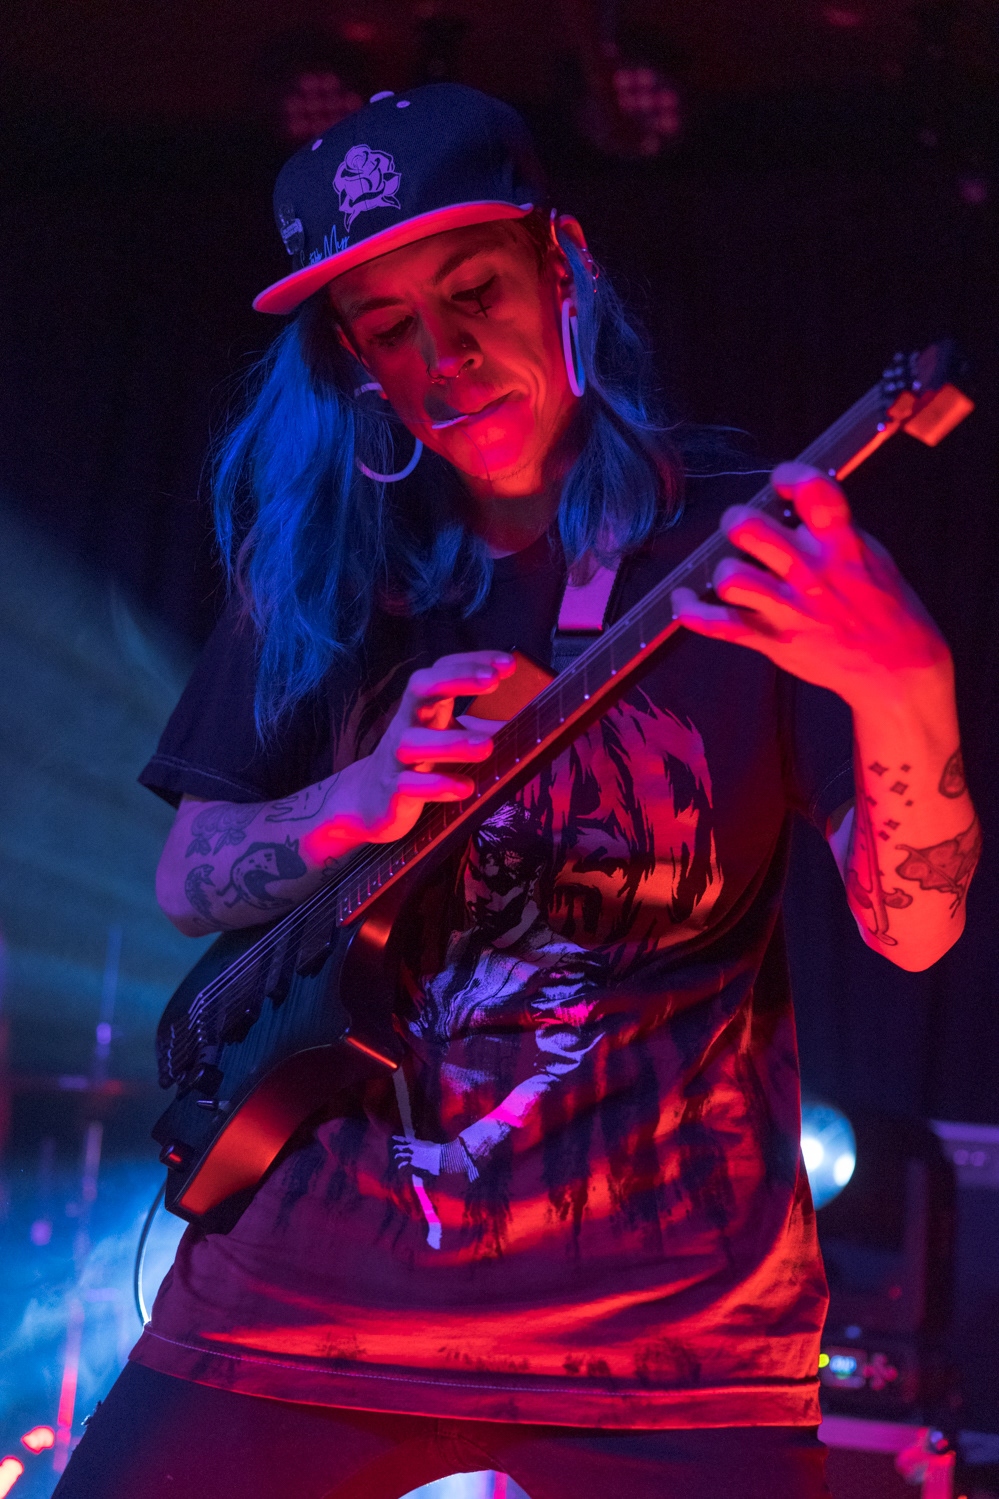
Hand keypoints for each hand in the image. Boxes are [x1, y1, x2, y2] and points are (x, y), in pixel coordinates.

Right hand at [303, 651, 514, 859]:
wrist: (367, 799)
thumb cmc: (419, 761)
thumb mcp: (448, 737)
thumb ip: (486, 727)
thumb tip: (535, 719)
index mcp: (423, 707)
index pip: (442, 670)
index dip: (472, 662)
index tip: (509, 663)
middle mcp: (407, 724)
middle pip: (421, 689)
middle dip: (455, 680)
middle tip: (492, 681)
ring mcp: (397, 758)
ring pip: (416, 743)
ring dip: (452, 743)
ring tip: (487, 746)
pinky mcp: (393, 792)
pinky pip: (412, 786)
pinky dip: (438, 786)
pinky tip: (466, 788)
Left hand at [392, 1135, 441, 1173]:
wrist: (439, 1157)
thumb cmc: (436, 1150)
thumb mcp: (428, 1144)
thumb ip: (422, 1143)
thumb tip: (421, 1142)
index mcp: (416, 1142)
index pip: (404, 1139)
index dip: (398, 1138)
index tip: (393, 1137)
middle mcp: (412, 1148)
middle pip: (400, 1147)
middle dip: (396, 1149)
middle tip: (394, 1150)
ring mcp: (411, 1155)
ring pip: (399, 1155)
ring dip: (397, 1157)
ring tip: (395, 1159)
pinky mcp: (412, 1163)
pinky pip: (403, 1164)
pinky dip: (400, 1166)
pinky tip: (399, 1168)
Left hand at [670, 462, 951, 711]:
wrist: (898, 669)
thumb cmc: (884, 608)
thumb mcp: (871, 556)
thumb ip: (833, 530)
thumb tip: (794, 501)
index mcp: (842, 545)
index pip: (813, 491)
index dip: (789, 475)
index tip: (781, 480)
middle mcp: (812, 574)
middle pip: (750, 530)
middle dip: (737, 521)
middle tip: (742, 528)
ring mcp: (790, 610)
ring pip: (730, 577)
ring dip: (724, 570)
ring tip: (734, 572)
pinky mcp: (773, 641)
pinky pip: (718, 625)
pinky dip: (692, 612)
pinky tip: (684, 601)